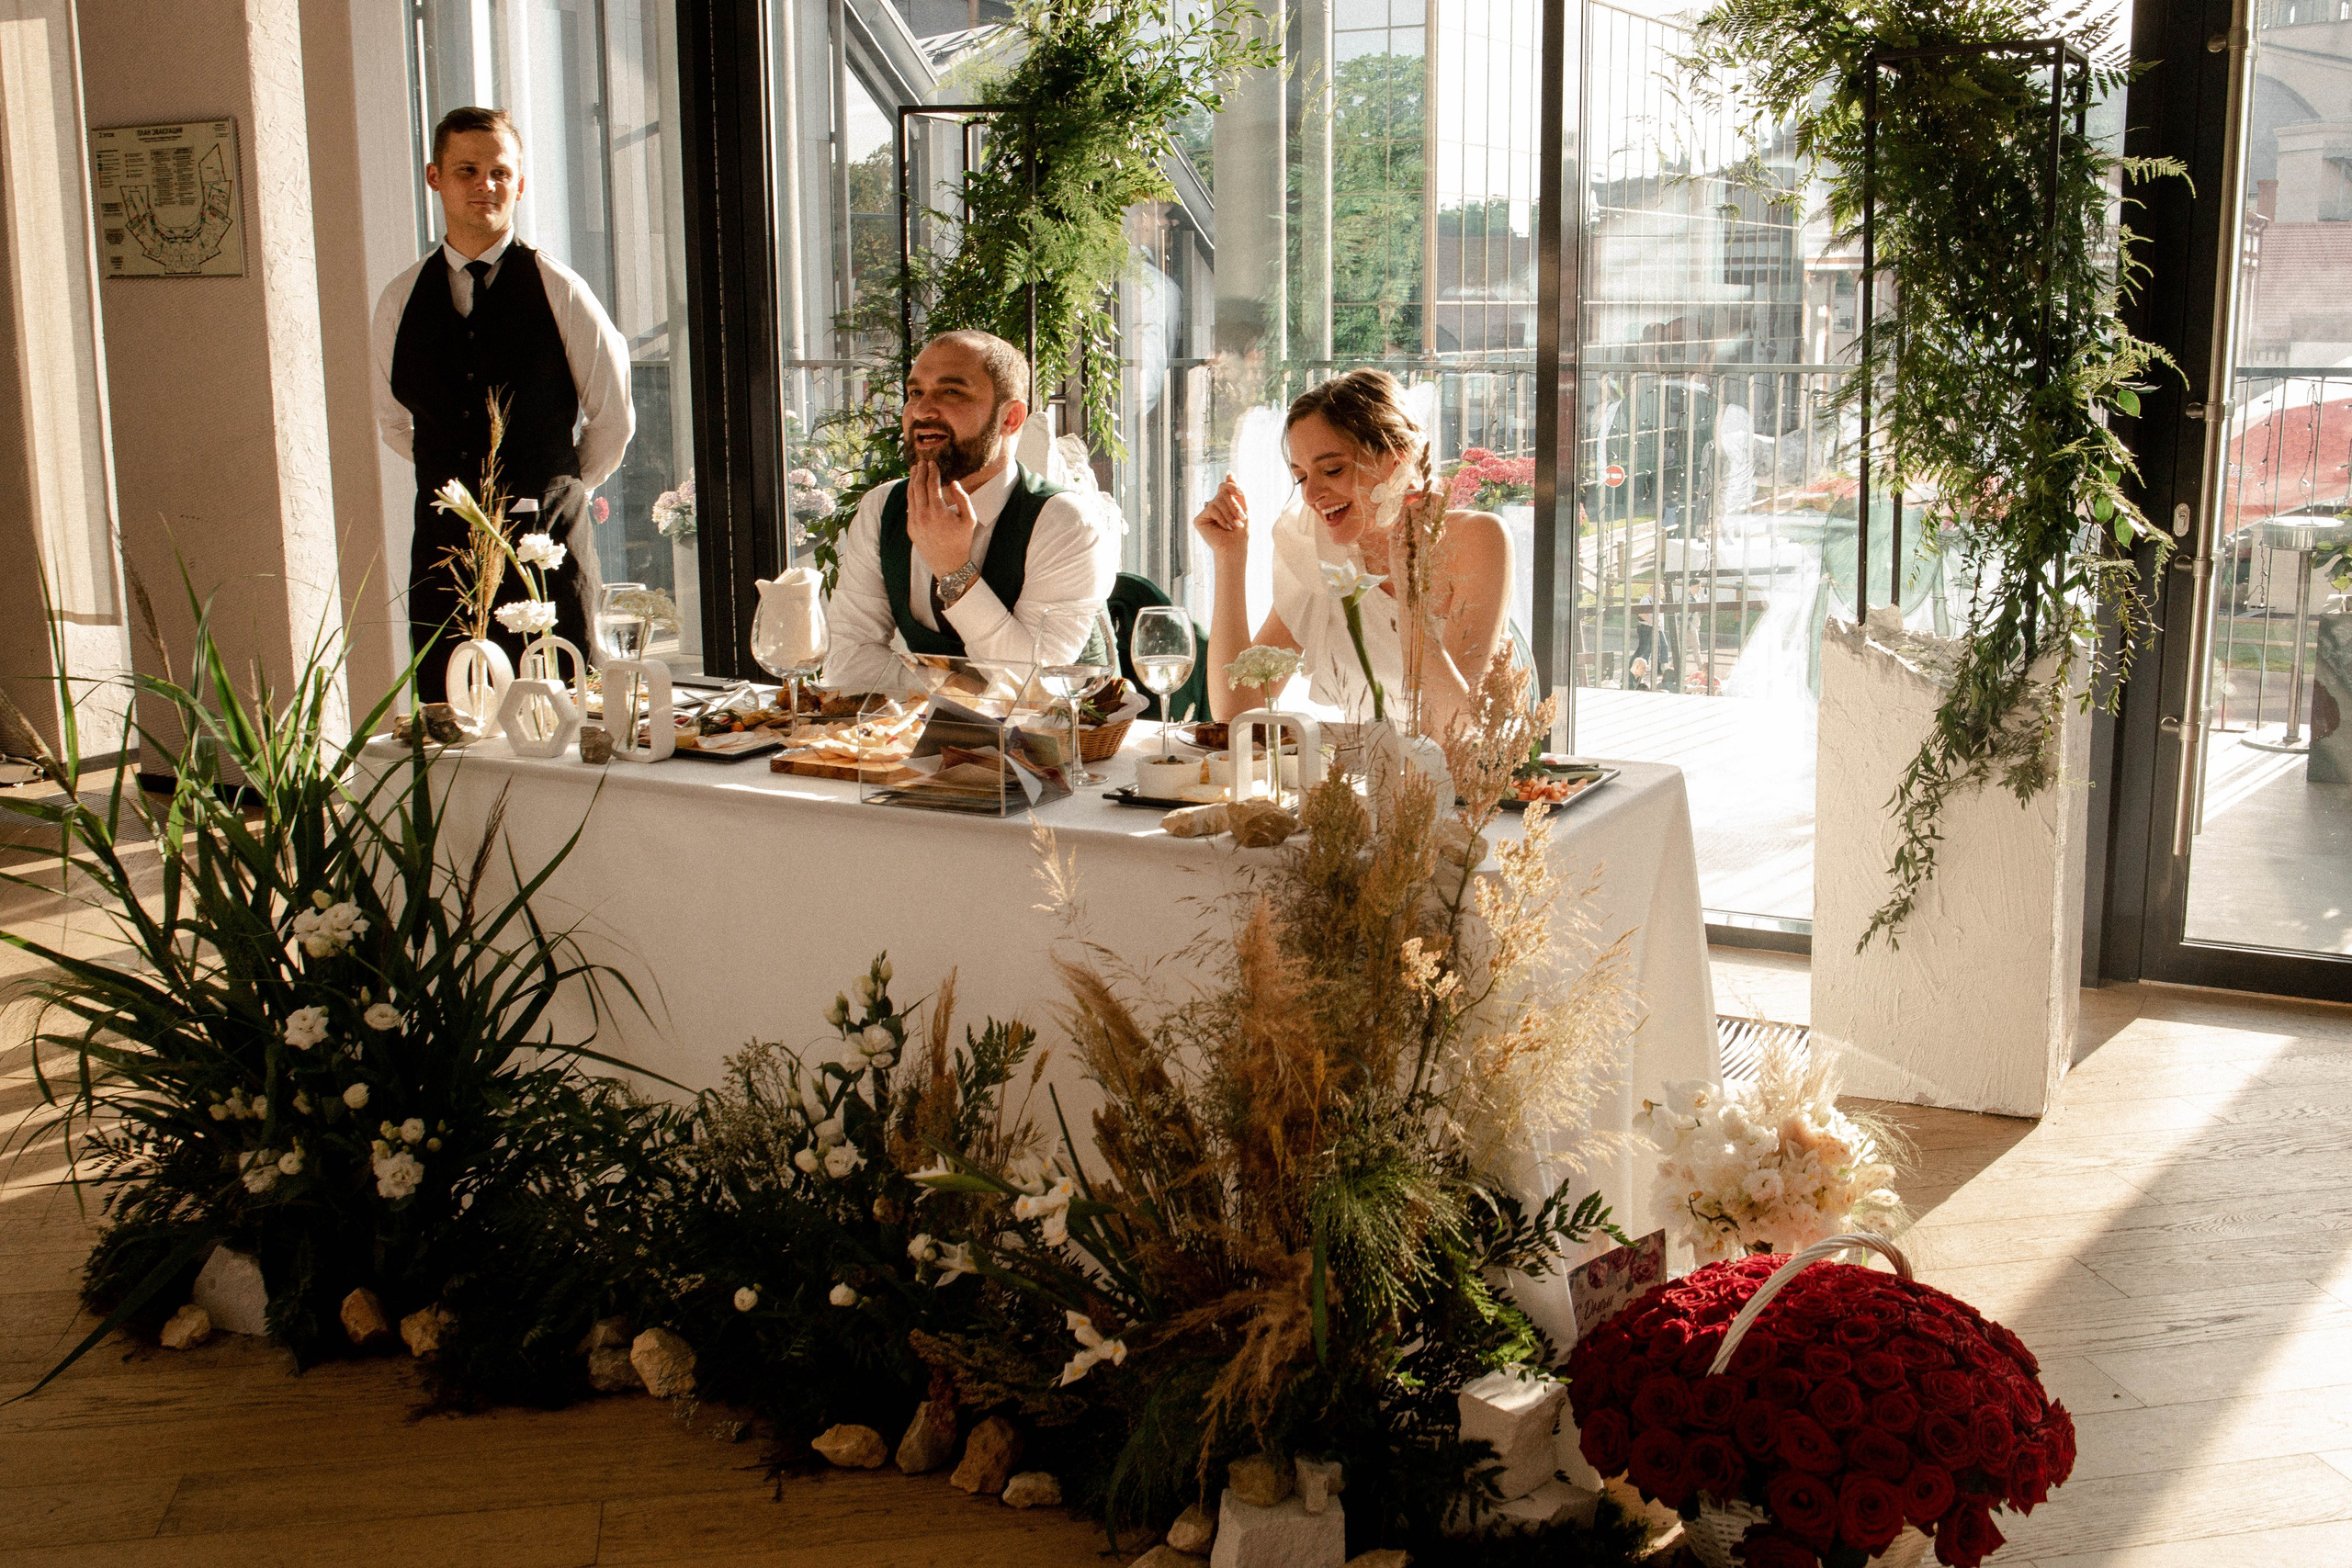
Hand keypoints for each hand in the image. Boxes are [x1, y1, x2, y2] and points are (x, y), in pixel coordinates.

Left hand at [906, 459, 979, 577]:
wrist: (949, 563)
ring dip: (912, 481)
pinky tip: (913, 487)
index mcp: (938, 512)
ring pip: (910, 496)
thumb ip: (963, 498)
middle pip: (918, 487)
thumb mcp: (969, 519)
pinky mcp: (910, 528)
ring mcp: (914, 522)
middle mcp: (923, 516)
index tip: (932, 463)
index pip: (931, 485)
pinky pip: (909, 507)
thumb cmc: (962, 540)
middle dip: (920, 472)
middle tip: (921, 462)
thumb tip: (953, 482)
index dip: (931, 472)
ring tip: (915, 470)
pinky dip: (911, 494)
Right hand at [1192, 473, 1248, 558]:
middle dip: (1234, 505)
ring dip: (1230, 513)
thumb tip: (1229, 472)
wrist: (1235, 547)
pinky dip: (1221, 518)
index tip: (1240, 493)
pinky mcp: (1199, 519)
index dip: (1232, 486)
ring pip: (1217, 500)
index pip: (1224, 486)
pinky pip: (1211, 509)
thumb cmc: (1240, 530)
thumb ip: (1236, 490)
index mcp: (1223, 502)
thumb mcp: (1242, 507)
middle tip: (1242, 518)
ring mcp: (1205, 512)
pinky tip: (1224, 528)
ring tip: (1234, 525)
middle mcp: (1213, 505)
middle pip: (1222, 492)